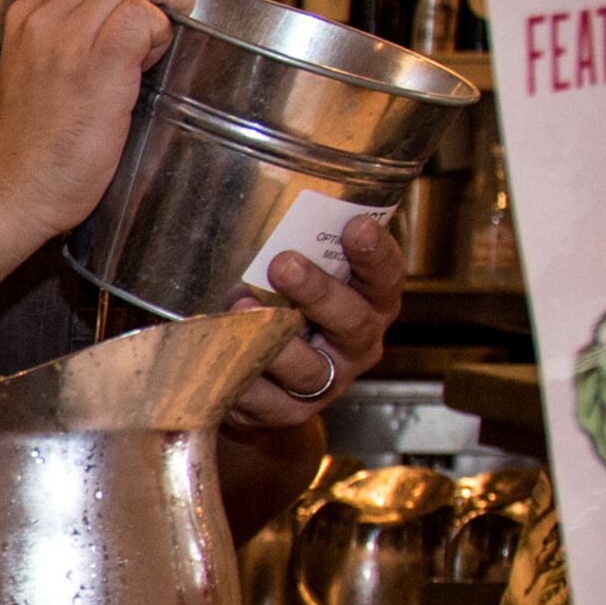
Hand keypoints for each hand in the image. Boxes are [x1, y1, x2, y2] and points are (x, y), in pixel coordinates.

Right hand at [0, 0, 188, 251]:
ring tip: (157, 46)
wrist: (11, 190)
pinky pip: (145, 16)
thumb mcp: (38, 69)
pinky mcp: (96, 66)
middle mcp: (44, 15)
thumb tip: (128, 14)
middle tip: (165, 24)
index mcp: (28, 11)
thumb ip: (70, 34)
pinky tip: (149, 65)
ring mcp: (68, 37)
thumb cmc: (33, 143)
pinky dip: (161, 33)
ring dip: (165, 4)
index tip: (150, 3)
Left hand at [227, 213, 405, 428]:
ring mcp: (326, 383)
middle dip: (318, 291)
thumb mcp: (293, 279)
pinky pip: (265, 399)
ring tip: (242, 310)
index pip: (385, 278)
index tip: (357, 226)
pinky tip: (220, 355)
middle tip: (284, 264)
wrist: (261, 389)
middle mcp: (356, 344)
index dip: (376, 254)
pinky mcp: (288, 412)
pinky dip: (241, 377)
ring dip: (276, 339)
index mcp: (369, 304)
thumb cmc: (281, 313)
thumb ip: (289, 248)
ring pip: (310, 367)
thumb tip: (243, 191)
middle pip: (350, 321)